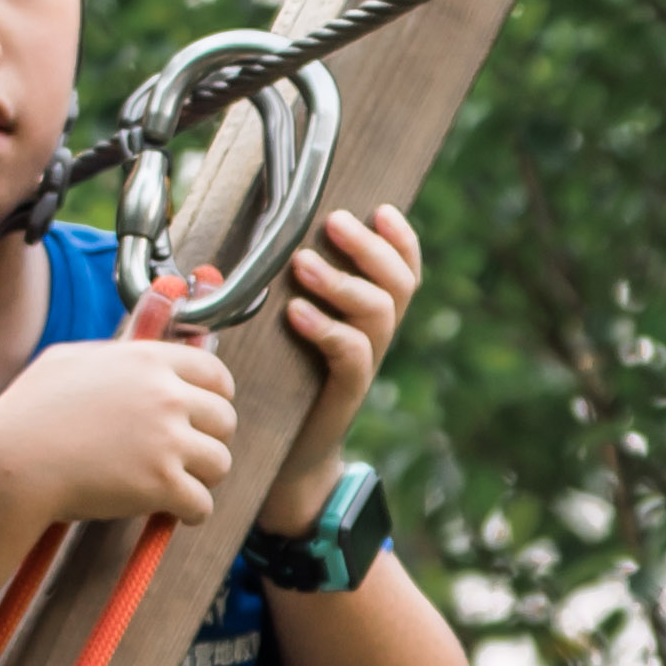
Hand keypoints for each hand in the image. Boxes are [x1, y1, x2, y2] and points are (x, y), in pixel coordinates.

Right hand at [0, 333, 242, 529]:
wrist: (9, 462)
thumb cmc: (28, 412)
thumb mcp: (70, 360)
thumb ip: (118, 349)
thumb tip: (149, 323)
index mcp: (148, 360)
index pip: (215, 374)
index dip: (216, 397)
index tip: (205, 414)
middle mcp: (165, 395)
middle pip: (224, 420)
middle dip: (208, 439)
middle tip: (183, 454)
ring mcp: (166, 440)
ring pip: (219, 463)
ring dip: (200, 477)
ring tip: (173, 484)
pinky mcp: (161, 484)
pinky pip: (201, 504)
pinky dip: (188, 512)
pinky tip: (171, 512)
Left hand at [262, 206, 420, 493]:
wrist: (289, 456)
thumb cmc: (284, 382)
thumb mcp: (292, 328)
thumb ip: (293, 290)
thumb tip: (261, 241)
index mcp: (369, 318)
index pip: (405, 272)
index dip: (402, 240)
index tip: (380, 209)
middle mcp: (377, 338)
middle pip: (399, 284)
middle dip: (369, 248)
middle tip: (333, 221)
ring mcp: (365, 366)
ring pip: (379, 313)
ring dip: (342, 282)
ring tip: (302, 263)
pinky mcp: (346, 393)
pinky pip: (353, 355)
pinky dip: (327, 328)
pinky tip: (296, 313)